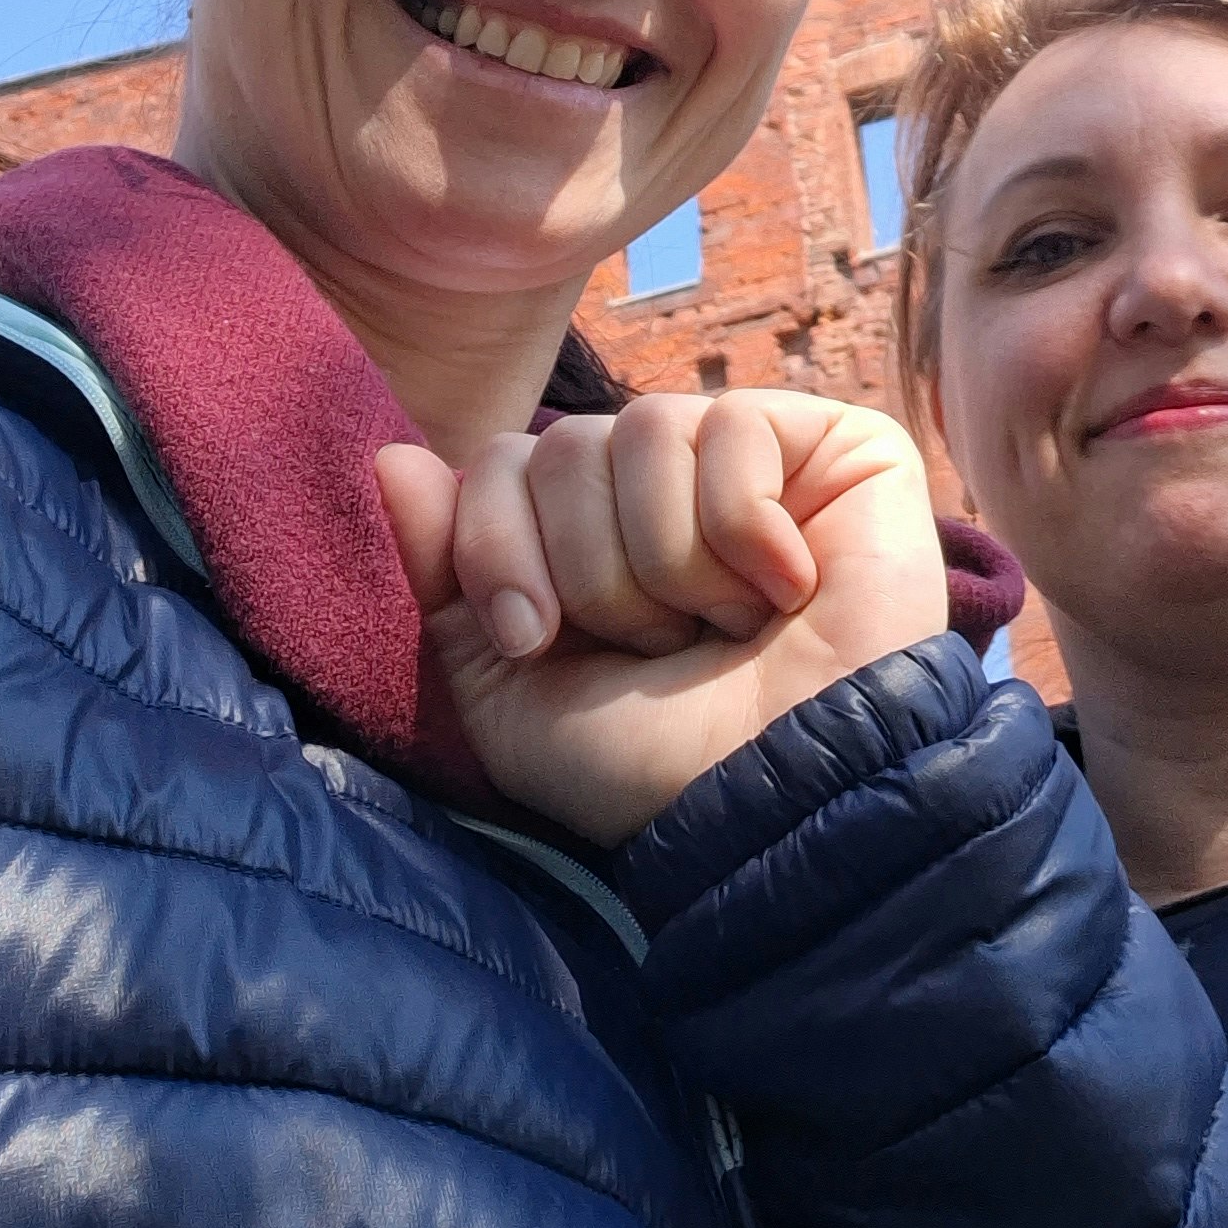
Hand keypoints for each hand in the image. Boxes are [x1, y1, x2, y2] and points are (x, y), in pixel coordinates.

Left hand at [376, 390, 951, 845]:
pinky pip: (734, 431)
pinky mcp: (833, 442)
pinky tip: (787, 588)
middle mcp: (661, 482)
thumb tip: (393, 458)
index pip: (501, 460)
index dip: (498, 548)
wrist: (780, 799)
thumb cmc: (651, 765)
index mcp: (585, 531)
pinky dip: (747, 531)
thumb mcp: (510, 693)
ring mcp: (750, 455)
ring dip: (670, 563)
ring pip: (647, 428)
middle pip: (564, 445)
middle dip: (594, 572)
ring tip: (725, 626)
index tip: (536, 640)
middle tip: (659, 649)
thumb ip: (447, 575)